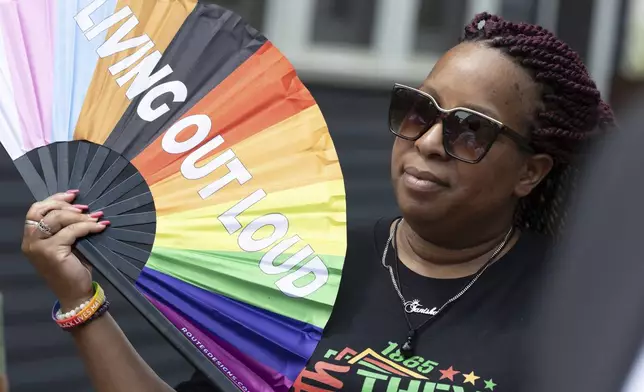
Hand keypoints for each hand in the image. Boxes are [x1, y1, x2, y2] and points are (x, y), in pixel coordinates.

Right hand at [20, 191, 108, 310]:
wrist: (76, 293)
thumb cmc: (73, 268)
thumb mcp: (68, 243)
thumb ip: (67, 226)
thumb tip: (83, 206)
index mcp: (31, 237)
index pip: (36, 210)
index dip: (54, 199)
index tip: (74, 195)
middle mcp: (30, 241)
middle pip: (43, 210)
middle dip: (65, 205)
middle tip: (85, 207)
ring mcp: (38, 247)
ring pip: (57, 219)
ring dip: (79, 216)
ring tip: (95, 217)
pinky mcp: (51, 252)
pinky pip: (71, 231)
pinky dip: (87, 226)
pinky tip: (100, 227)